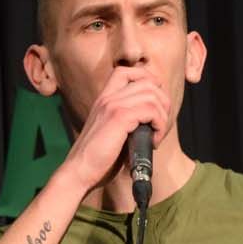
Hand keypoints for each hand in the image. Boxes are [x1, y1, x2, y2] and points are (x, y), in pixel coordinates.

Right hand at [58, 66, 170, 193]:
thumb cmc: (98, 159)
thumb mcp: (113, 133)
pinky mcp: (119, 118)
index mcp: (104, 99)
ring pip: (153, 94)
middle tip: (159, 126)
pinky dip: (160, 126)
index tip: (154, 105)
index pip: (128, 71)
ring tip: (156, 136)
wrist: (79, 172)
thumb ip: (129, 121)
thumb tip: (153, 120)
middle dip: (162, 103)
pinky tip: (153, 142)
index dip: (148, 81)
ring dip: (162, 116)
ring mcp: (112, 105)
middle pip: (148, 81)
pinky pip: (151, 110)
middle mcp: (108, 98)